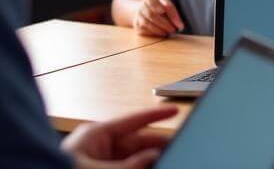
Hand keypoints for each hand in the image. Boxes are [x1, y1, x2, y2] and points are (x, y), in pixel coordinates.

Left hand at [62, 105, 177, 168]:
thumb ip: (127, 166)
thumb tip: (151, 156)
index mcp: (96, 135)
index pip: (132, 120)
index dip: (155, 115)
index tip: (176, 111)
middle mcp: (99, 147)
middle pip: (136, 144)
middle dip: (155, 147)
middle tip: (177, 150)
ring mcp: (99, 163)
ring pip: (132, 161)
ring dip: (147, 162)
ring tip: (166, 161)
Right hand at [134, 0, 184, 36]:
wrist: (144, 10)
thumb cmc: (159, 6)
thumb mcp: (165, 3)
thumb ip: (172, 11)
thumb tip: (180, 25)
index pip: (153, 0)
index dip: (159, 7)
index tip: (170, 16)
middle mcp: (141, 4)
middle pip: (151, 14)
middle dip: (164, 23)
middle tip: (174, 29)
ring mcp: (138, 15)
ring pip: (147, 23)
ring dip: (160, 29)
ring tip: (169, 32)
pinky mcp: (137, 25)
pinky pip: (146, 31)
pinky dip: (155, 33)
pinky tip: (162, 32)